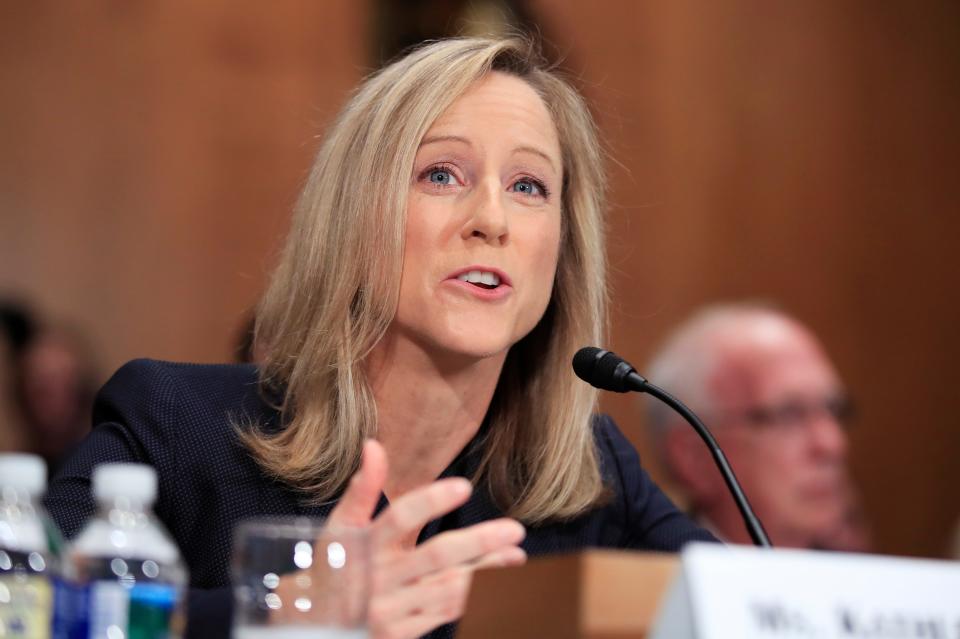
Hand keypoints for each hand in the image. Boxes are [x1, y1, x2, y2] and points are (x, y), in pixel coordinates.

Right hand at [328, 439, 526, 638]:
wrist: (311, 624)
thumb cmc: (331, 566)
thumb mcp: (339, 527)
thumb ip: (362, 488)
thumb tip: (374, 444)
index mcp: (363, 545)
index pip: (400, 517)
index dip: (432, 501)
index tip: (464, 486)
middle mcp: (377, 578)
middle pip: (436, 556)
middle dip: (479, 542)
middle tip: (515, 530)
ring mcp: (389, 610)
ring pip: (448, 588)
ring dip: (486, 571)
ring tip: (516, 555)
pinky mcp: (398, 635)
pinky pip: (443, 613)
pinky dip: (472, 596)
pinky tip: (494, 580)